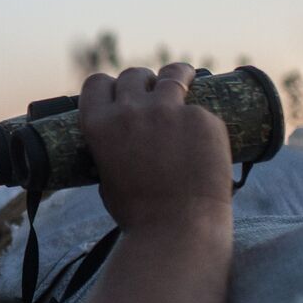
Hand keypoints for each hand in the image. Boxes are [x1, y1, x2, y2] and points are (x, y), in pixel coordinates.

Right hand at [79, 62, 232, 236]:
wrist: (177, 228)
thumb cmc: (139, 213)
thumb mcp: (107, 176)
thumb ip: (111, 149)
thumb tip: (124, 142)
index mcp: (98, 124)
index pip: (97, 82)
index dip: (109, 85)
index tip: (120, 89)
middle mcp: (129, 110)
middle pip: (133, 74)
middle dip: (143, 81)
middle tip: (155, 90)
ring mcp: (167, 111)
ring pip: (172, 75)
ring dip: (177, 75)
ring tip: (186, 78)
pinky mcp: (201, 118)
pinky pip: (201, 109)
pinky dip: (202, 120)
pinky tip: (206, 136)